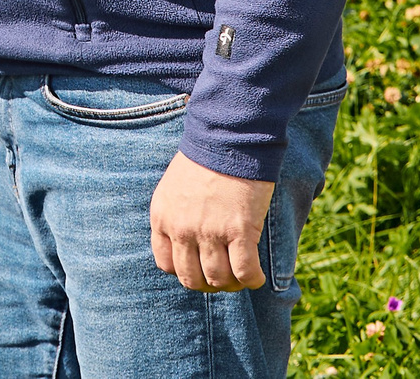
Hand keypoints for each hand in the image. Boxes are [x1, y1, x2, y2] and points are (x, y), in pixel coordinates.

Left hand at [148, 153, 274, 291]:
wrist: (229, 136)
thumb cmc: (206, 159)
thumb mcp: (174, 188)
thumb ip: (177, 216)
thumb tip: (190, 246)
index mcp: (162, 217)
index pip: (166, 264)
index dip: (186, 271)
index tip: (201, 267)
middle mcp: (182, 228)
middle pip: (191, 279)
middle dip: (209, 284)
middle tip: (224, 277)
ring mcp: (209, 231)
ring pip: (218, 279)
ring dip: (232, 284)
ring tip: (242, 276)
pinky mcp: (240, 231)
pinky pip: (245, 272)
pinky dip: (252, 280)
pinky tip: (257, 276)